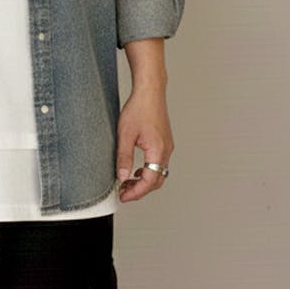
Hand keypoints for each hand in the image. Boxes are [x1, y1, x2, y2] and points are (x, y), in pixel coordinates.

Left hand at [116, 88, 173, 202]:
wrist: (150, 92)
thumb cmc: (139, 109)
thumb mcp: (125, 135)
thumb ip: (123, 157)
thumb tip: (122, 177)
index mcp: (158, 151)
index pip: (149, 181)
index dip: (136, 192)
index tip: (123, 196)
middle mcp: (166, 151)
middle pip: (157, 180)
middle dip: (140, 190)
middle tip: (123, 192)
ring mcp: (167, 147)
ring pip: (159, 173)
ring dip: (144, 181)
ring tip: (127, 182)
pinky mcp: (164, 142)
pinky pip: (159, 163)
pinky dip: (148, 171)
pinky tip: (136, 169)